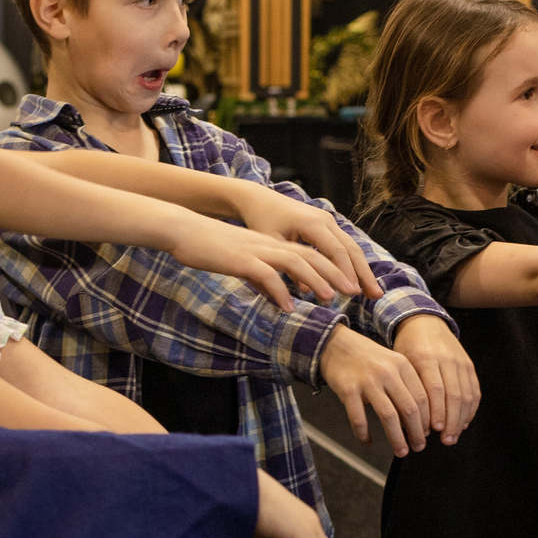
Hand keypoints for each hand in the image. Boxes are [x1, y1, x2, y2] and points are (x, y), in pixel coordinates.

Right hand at [165, 215, 363, 309]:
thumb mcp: (242, 264)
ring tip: (331, 299)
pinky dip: (279, 290)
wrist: (183, 230)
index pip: (312, 253)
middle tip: (354, 293)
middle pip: (312, 255)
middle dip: (336, 274)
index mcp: (273, 245)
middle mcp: (270, 245)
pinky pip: (265, 274)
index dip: (333, 268)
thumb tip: (278, 297)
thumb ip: (262, 278)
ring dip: (315, 280)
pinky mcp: (240, 259)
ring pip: (295, 261)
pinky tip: (287, 307)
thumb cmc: (210, 248)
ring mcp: (256, 250)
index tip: (350, 286)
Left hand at [230, 183, 382, 300]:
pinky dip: (353, 263)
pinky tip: (358, 279)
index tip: (353, 294)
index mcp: (312, 224)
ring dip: (363, 270)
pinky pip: (344, 245)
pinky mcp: (326, 225)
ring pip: (351, 247)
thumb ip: (289, 266)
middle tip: (375, 296)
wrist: (259, 199)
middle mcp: (325, 220)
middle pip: (351, 249)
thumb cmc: (261, 221)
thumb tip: (309, 290)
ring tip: (373, 292)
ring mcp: (328, 221)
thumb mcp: (272, 245)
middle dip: (364, 274)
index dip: (346, 274)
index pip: (336, 252)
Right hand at [320, 323, 430, 455]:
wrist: (335, 344)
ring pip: (389, 416)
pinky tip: (367, 442)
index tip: (428, 433)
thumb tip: (421, 419)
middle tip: (419, 447)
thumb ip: (407, 384)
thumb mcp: (392, 362)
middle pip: (409, 409)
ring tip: (401, 451)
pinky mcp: (348, 390)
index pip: (422, 397)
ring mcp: (367, 381)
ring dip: (397, 438)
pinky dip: (364, 434)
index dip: (428, 419)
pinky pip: (359, 418)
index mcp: (402, 365)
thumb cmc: (368, 358)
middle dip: (417, 433)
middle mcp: (387, 372)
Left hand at [392, 313, 480, 443]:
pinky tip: (463, 422)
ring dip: (461, 419)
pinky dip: (471, 409)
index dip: (437, 411)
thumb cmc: (408, 346)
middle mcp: (446, 360)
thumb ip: (406, 388)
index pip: (435, 389)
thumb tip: (407, 422)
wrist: (425, 322)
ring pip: (466, 395)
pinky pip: (474, 390)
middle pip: (453, 395)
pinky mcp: (469, 365)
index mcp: (426, 358)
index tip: (434, 430)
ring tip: (453, 436)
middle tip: (446, 440)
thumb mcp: (401, 362)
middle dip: (451, 421)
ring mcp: (460, 362)